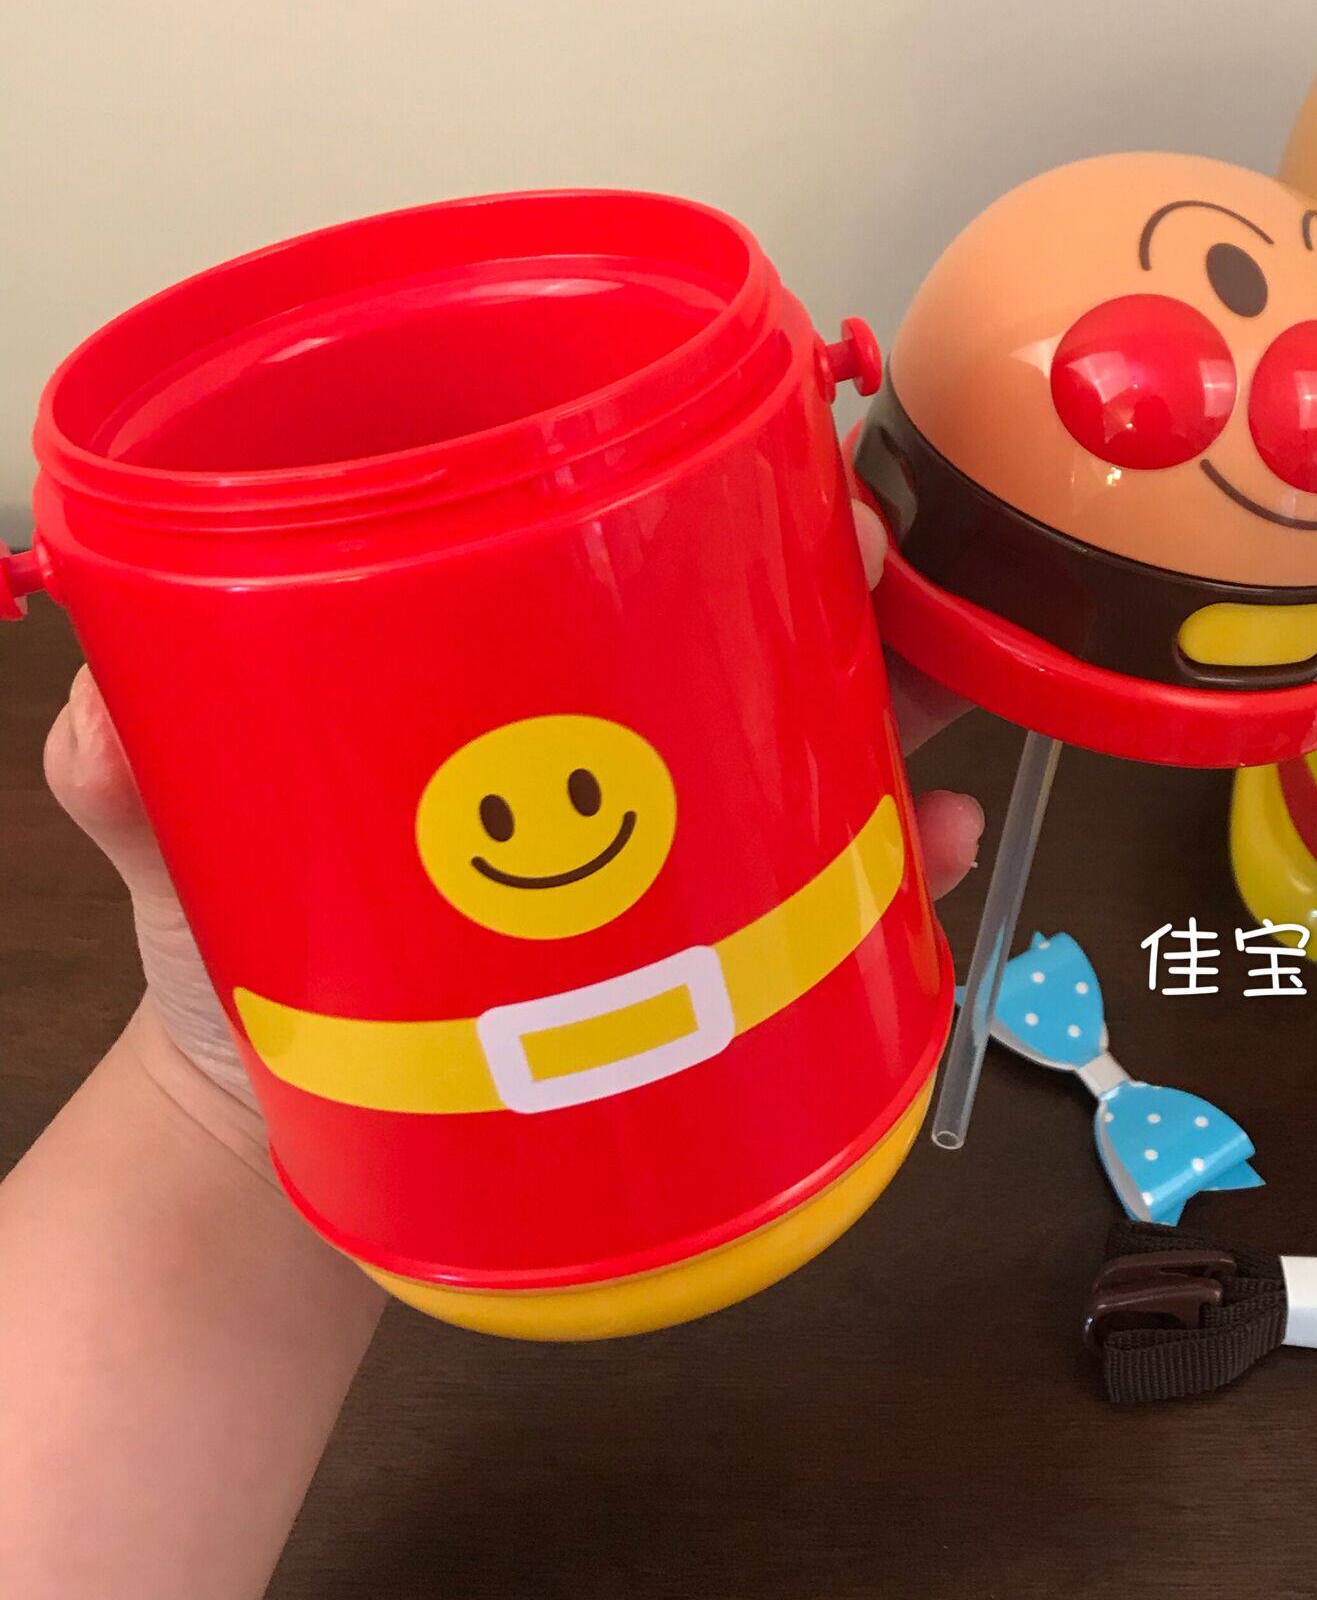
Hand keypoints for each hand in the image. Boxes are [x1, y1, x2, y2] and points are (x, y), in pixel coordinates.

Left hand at [42, 534, 978, 1109]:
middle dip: (837, 571)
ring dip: (904, 699)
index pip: (624, 534)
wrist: (292, 1143)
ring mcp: (673, 833)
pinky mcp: (719, 937)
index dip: (715, 477)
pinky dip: (905, 864)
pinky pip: (839, 885)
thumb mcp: (170, 848)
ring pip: (825, 727)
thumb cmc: (236, 967)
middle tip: (867, 567)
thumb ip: (122, 777)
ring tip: (933, 712)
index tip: (773, 456)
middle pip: (757, 610)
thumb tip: (100, 706)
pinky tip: (933, 855)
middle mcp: (609, 729)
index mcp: (506, 670)